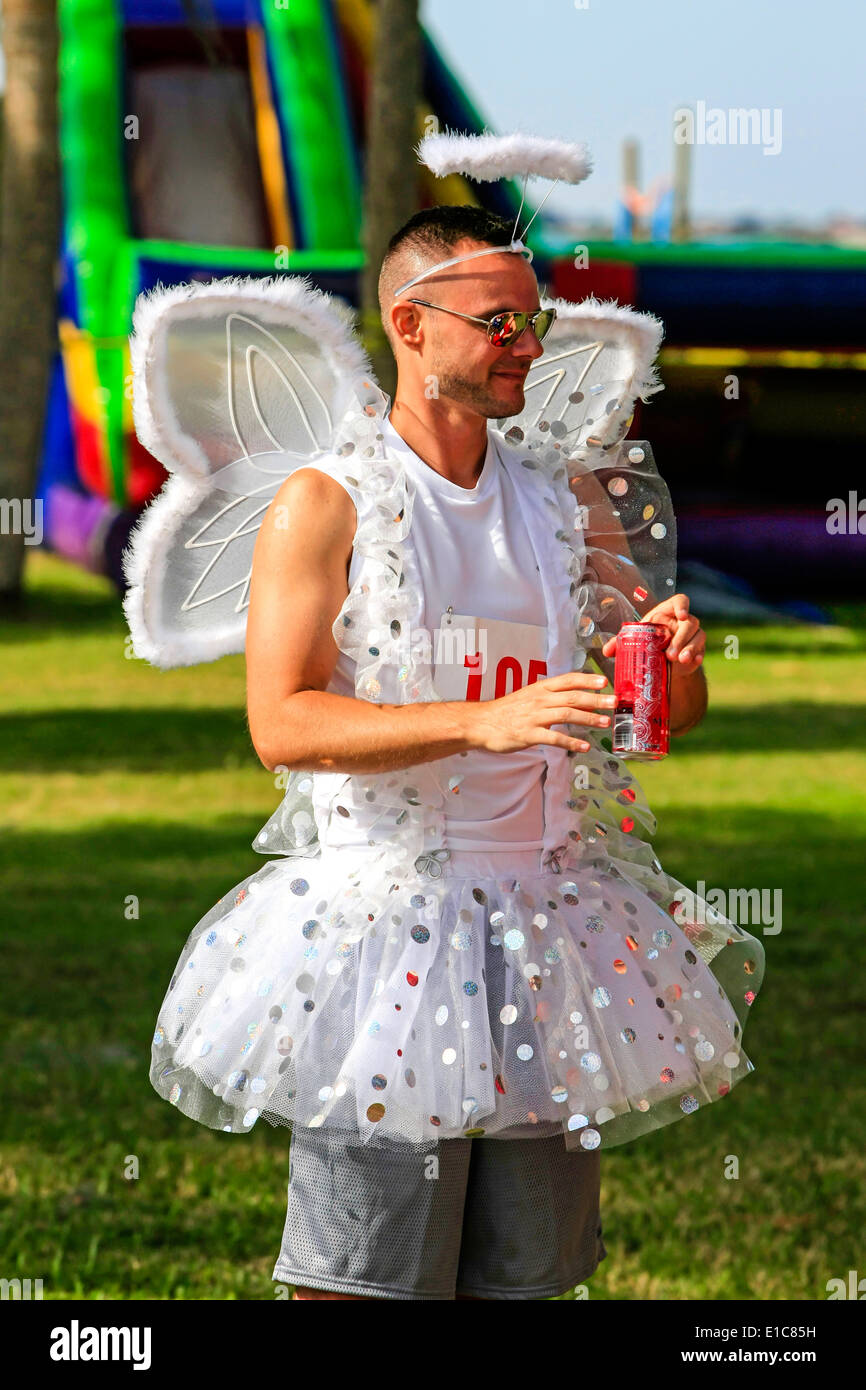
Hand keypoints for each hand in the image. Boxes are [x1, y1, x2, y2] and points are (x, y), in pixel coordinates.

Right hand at [466, 670, 617, 753]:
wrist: (480, 723)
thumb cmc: (506, 711)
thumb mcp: (529, 697)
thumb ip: (552, 698)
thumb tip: (579, 700)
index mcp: (540, 688)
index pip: (567, 680)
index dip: (587, 680)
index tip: (604, 681)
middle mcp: (539, 700)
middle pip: (572, 697)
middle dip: (596, 699)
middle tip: (614, 702)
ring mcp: (534, 717)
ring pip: (566, 715)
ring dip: (588, 719)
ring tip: (605, 723)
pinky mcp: (528, 734)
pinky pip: (554, 739)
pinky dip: (570, 743)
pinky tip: (583, 747)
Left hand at [600, 594, 704, 675]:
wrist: (661, 661)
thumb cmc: (648, 643)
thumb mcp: (635, 640)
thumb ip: (620, 642)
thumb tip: (607, 650)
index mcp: (667, 613)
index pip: (680, 601)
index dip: (682, 606)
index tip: (681, 616)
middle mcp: (683, 622)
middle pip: (690, 623)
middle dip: (682, 638)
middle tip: (670, 654)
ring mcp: (693, 636)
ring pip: (698, 637)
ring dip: (690, 648)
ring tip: (679, 660)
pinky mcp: (698, 650)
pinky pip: (702, 651)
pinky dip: (697, 657)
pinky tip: (691, 663)